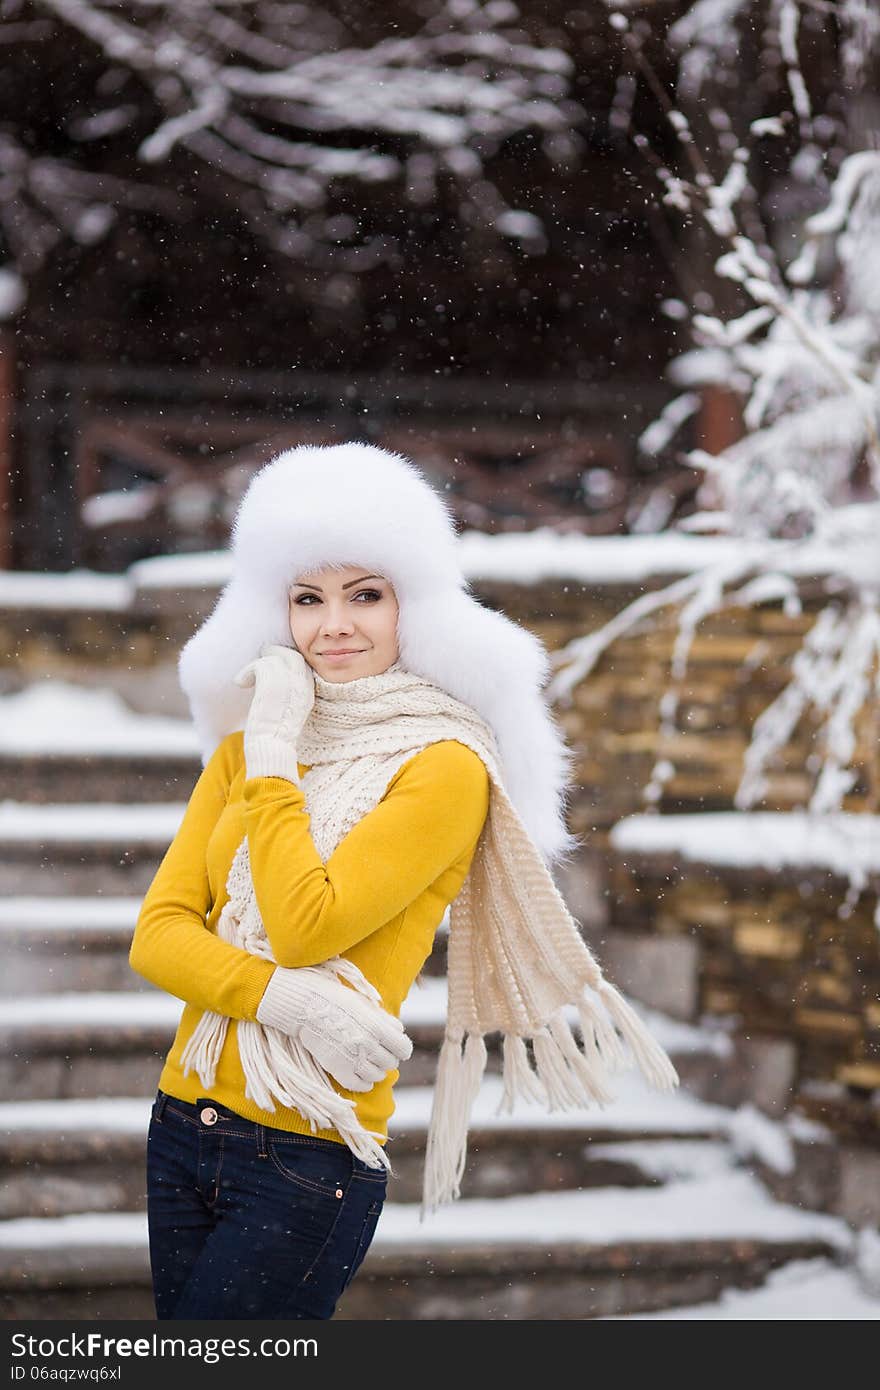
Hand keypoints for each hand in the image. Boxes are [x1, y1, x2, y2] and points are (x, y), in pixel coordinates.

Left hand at [233, 643, 314, 780]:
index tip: (274, 664)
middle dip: (276, 654)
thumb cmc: (275, 738)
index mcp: (308, 694)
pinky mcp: (271, 686)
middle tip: (262, 657)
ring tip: (246, 675)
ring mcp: (288, 685)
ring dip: (257, 664)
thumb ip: (287, 697)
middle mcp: (302, 687)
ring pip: (274, 659)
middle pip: (292, 656)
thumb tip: (274, 684)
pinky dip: (247, 672)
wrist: (271, 749)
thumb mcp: (288, 714)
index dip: (287, 661)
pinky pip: (260, 665)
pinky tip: (240, 683)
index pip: (302, 666)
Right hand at [256, 964, 413, 1091]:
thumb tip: (399, 1031)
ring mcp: (353, 1059)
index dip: (401, 1047)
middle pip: (391, 1063)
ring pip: (377, 1076)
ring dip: (376, 1070)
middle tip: (378, 1051)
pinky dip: (364, 1083)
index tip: (396, 1046)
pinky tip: (362, 1074)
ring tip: (369, 1061)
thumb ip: (385, 1020)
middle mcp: (368, 1046)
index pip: (403, 1049)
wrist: (307, 1006)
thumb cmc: (337, 1000)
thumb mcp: (366, 1005)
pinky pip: (359, 1085)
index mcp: (378, 1028)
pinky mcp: (338, 1069)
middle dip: (388, 1057)